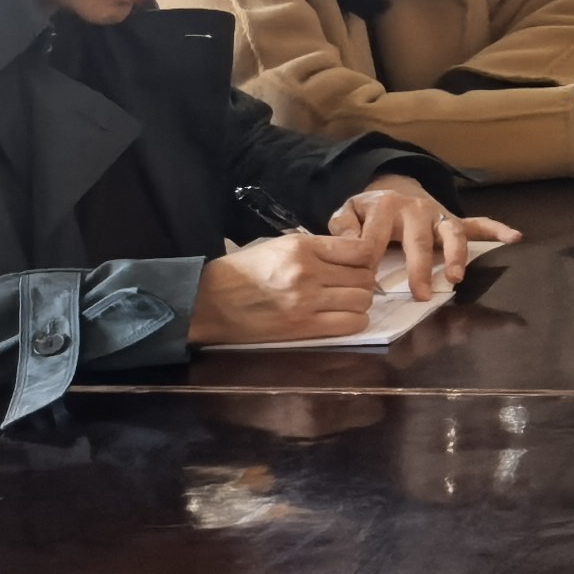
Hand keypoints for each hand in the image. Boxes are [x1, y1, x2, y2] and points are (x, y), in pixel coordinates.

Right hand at [189, 231, 378, 345]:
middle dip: (363, 282)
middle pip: (365, 277)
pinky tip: (341, 318)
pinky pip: (351, 325)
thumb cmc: (241, 272)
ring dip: (359, 302)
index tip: (359, 264)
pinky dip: (354, 322)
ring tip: (344, 302)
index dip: (366, 258)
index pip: (360, 250)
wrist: (207, 302)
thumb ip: (316, 250)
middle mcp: (308, 271)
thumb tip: (353, 256)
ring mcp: (307, 301)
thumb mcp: (278, 246)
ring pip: (363, 301)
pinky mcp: (303, 327)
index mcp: (301, 247)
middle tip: (350, 286)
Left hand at [328, 179, 517, 304]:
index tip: (367, 281)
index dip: (369, 260)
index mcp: (385, 207)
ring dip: (455, 255)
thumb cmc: (369, 211)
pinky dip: (497, 230)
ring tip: (456, 277)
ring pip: (452, 233)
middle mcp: (416, 209)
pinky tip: (513, 237)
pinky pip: (478, 224)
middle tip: (420, 294)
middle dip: (420, 267)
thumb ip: (342, 227)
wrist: (394, 188)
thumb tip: (349, 243)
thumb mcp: (347, 212)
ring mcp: (438, 215)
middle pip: (418, 239)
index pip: (376, 237)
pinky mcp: (454, 220)